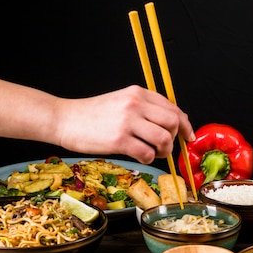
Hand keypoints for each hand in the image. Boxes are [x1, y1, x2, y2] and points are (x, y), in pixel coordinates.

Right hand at [55, 85, 194, 163]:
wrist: (65, 119)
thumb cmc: (93, 114)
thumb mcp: (122, 101)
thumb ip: (146, 108)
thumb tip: (174, 122)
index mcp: (138, 93)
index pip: (173, 108)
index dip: (185, 124)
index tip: (187, 135)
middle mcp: (135, 104)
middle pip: (172, 122)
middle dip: (175, 138)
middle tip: (166, 147)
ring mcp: (127, 121)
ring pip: (163, 138)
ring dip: (163, 151)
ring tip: (153, 153)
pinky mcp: (118, 140)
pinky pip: (146, 153)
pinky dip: (148, 159)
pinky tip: (139, 156)